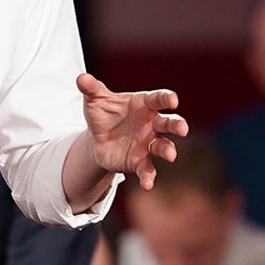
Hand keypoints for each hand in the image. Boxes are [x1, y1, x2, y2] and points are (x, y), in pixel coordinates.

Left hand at [76, 72, 188, 188]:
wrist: (98, 139)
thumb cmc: (103, 114)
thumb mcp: (95, 101)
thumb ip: (91, 89)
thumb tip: (81, 78)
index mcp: (144, 105)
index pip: (158, 99)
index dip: (166, 98)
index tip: (172, 100)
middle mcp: (151, 124)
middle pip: (168, 122)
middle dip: (177, 125)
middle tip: (183, 129)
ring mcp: (148, 144)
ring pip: (163, 146)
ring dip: (168, 150)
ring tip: (171, 156)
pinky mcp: (140, 161)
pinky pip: (147, 169)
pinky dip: (148, 177)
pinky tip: (147, 185)